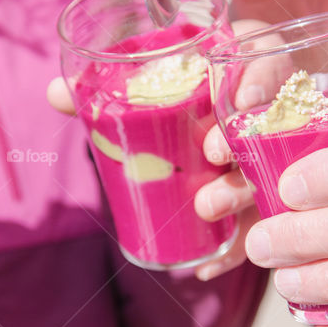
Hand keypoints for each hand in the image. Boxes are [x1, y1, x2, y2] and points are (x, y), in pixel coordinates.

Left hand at [46, 16, 261, 279]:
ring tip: (206, 208)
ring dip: (240, 194)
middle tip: (213, 155)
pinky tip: (209, 265)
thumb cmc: (177, 92)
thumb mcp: (149, 83)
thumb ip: (106, 87)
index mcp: (243, 65)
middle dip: (243, 142)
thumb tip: (56, 94)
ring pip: (271, 179)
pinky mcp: (264, 202)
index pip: (267, 61)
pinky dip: (233, 249)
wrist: (204, 122)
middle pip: (271, 125)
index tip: (243, 97)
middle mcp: (266, 110)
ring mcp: (271, 159)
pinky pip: (257, 226)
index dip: (260, 76)